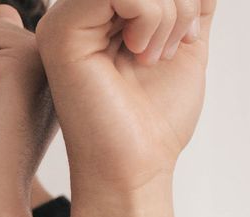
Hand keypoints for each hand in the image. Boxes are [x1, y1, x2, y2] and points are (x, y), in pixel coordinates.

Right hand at [36, 0, 216, 204]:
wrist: (134, 168)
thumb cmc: (153, 122)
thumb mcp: (185, 44)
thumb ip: (189, 5)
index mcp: (98, 19)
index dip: (178, 3)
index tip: (180, 38)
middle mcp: (75, 17)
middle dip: (176, 3)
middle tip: (165, 49)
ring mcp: (62, 23)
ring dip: (167, 12)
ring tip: (151, 57)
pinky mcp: (61, 34)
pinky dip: (152, 16)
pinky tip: (139, 53)